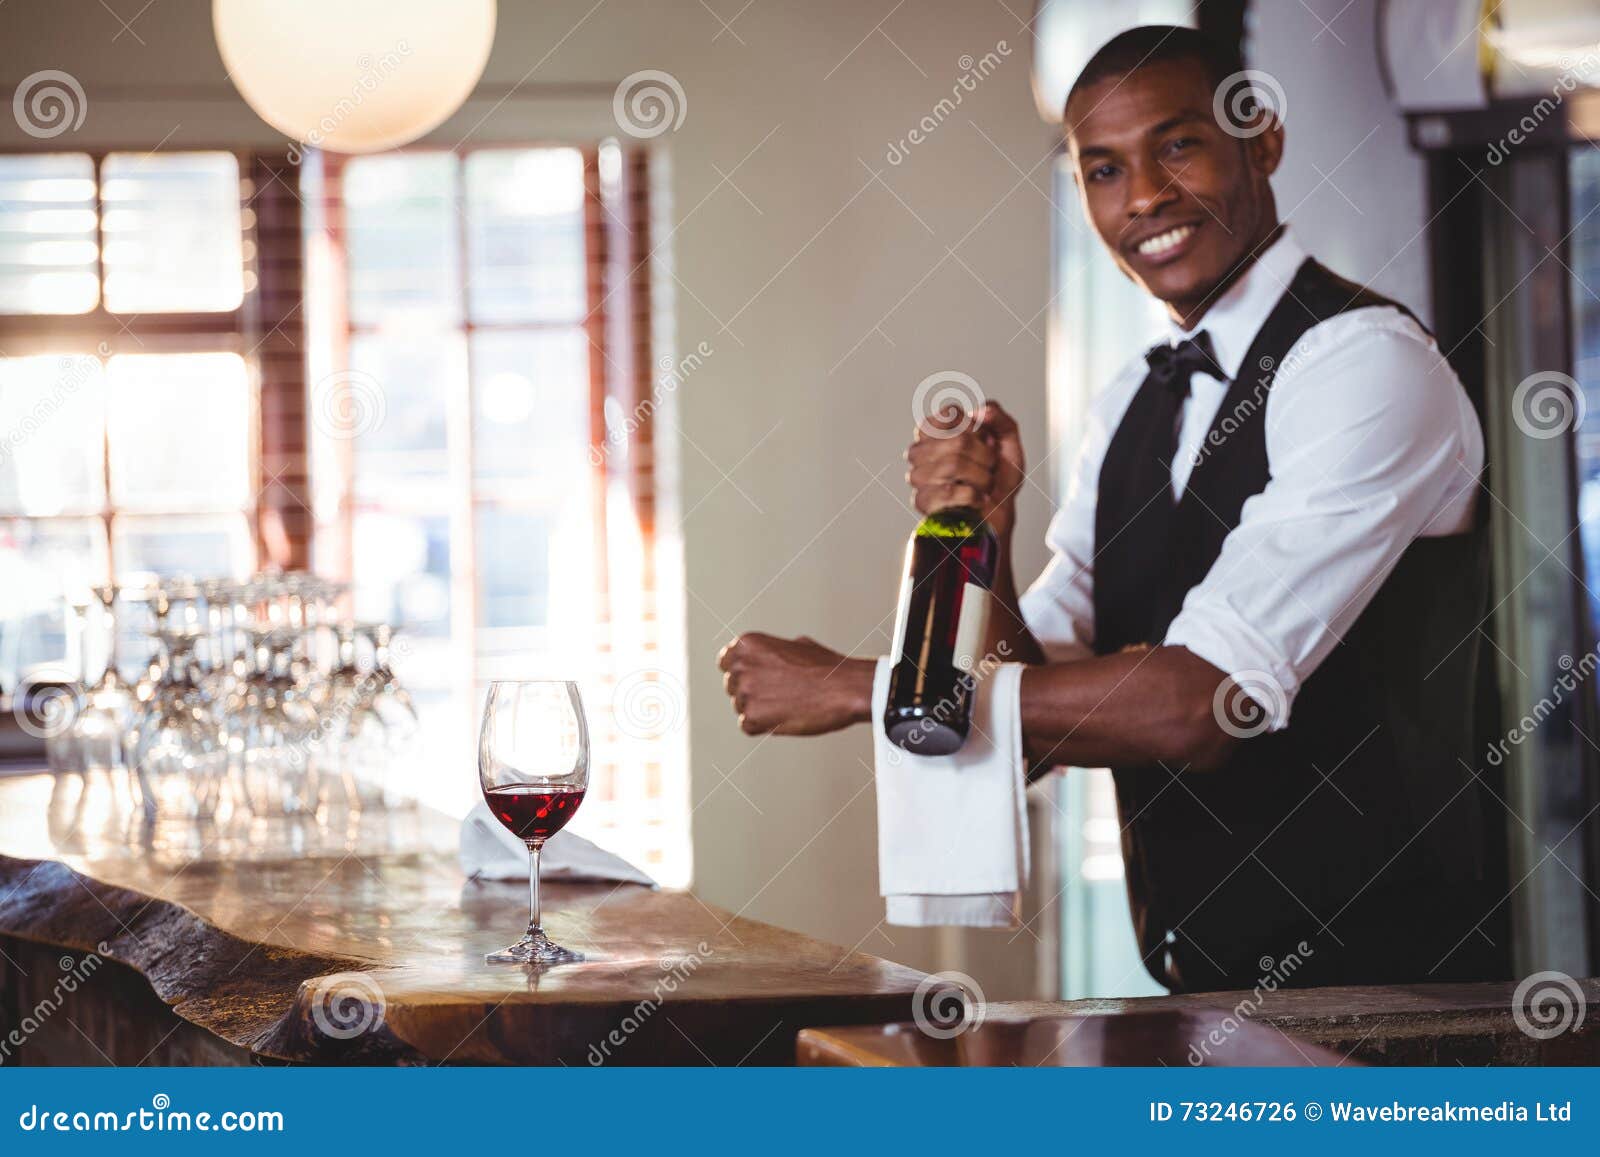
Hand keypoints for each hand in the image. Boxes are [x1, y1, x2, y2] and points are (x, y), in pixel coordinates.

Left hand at [717, 632, 873, 735]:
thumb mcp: (799, 645)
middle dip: (752, 692)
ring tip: (789, 705)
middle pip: (732, 686)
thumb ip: (775, 650)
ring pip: (741, 707)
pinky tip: (786, 717)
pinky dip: (764, 726)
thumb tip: (772, 656)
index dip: (742, 672)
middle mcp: (740, 665)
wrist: (845, 689)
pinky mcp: (752, 718)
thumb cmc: (828, 668)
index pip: (726, 661)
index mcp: (748, 644)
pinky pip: (748, 726)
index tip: (759, 679)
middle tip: (781, 694)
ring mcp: (745, 692)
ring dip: (760, 709)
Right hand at [904, 401, 1025, 537]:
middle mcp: (921, 450)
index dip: (976, 429)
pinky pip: (950, 491)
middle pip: (959, 440)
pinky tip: (977, 499)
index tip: (985, 442)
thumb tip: (979, 411)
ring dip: (982, 478)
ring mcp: (918, 475)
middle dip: (986, 457)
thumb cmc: (998, 478)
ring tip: (984, 485)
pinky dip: (973, 496)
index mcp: (936, 431)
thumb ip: (999, 418)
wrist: (998, 514)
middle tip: (989, 468)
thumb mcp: (1008, 443)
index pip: (951, 414)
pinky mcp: (921, 500)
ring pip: (953, 464)